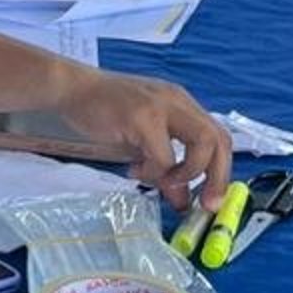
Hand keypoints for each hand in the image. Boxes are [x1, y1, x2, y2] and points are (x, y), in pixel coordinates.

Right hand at [57, 71, 230, 207]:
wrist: (70, 88)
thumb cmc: (103, 111)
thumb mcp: (140, 140)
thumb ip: (164, 166)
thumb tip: (181, 200)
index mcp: (181, 104)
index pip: (218, 136)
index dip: (221, 171)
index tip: (211, 200)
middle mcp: (178, 101)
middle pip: (219, 140)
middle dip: (217, 178)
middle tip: (204, 204)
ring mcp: (162, 106)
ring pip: (202, 143)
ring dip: (188, 174)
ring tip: (164, 183)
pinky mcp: (143, 117)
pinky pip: (163, 156)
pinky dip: (154, 172)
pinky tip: (135, 171)